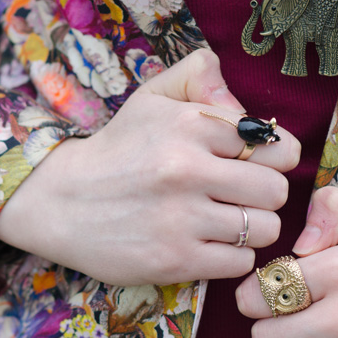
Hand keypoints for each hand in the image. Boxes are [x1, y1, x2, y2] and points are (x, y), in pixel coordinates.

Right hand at [0, 49, 300, 284]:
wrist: (60, 202)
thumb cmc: (118, 149)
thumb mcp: (152, 98)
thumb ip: (200, 75)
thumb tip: (248, 103)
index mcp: (190, 124)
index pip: (275, 146)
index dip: (273, 157)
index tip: (255, 164)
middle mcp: (188, 170)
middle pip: (277, 191)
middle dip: (266, 194)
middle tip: (243, 195)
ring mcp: (181, 219)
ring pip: (265, 229)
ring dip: (252, 227)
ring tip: (226, 221)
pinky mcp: (175, 261)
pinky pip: (240, 262)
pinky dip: (233, 255)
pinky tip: (210, 243)